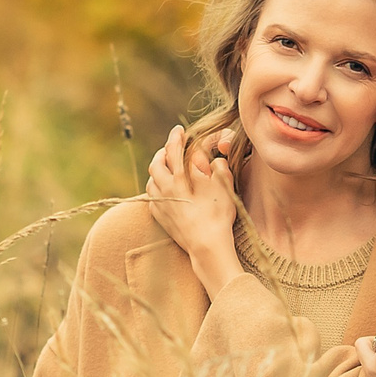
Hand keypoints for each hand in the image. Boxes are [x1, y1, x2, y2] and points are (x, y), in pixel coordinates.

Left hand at [145, 125, 247, 294]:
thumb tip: (214, 160)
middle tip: (171, 148)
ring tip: (167, 168)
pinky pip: (152, 197)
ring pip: (151, 181)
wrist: (207, 246)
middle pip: (156, 164)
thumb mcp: (224, 187)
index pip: (173, 150)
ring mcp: (160, 204)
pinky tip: (165, 190)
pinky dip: (157, 189)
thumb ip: (218, 168)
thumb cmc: (217, 216)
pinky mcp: (160, 218)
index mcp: (179, 178)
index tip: (178, 130)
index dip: (175, 137)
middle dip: (163, 153)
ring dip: (158, 171)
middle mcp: (165, 189)